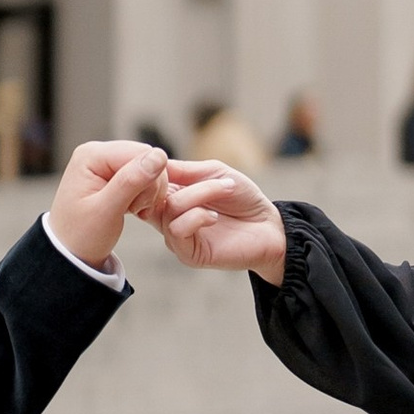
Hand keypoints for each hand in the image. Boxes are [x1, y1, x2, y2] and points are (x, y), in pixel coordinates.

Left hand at [48, 137, 169, 266]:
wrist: (71, 252)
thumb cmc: (81, 236)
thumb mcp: (106, 211)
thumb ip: (131, 182)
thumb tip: (158, 155)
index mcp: (91, 155)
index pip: (140, 153)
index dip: (149, 180)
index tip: (137, 207)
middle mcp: (97, 152)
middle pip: (146, 157)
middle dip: (149, 187)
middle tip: (135, 210)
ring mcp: (105, 161)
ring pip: (149, 167)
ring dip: (149, 192)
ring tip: (133, 210)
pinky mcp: (113, 172)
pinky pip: (143, 175)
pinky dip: (145, 194)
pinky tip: (134, 208)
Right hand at [157, 158, 286, 282]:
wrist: (269, 226)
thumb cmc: (243, 198)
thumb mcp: (214, 172)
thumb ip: (183, 169)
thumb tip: (150, 162)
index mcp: (170, 197)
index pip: (144, 184)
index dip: (149, 170)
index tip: (165, 159)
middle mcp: (167, 217)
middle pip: (152, 193)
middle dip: (179, 178)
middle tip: (212, 174)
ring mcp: (176, 237)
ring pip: (170, 209)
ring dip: (200, 194)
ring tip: (225, 190)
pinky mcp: (187, 254)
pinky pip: (178, 230)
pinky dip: (197, 216)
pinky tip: (214, 217)